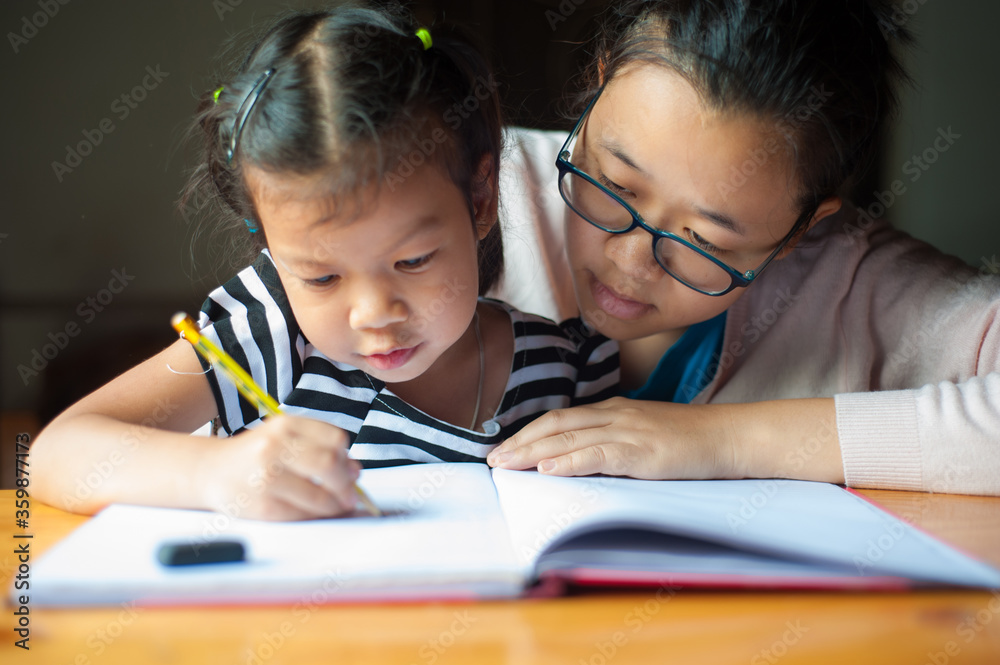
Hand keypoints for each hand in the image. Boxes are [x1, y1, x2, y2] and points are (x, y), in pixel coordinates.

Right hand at [200, 415, 361, 519]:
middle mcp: (274, 447)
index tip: (352, 470)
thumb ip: (318, 447)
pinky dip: (318, 516)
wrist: (210, 471)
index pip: (334, 440)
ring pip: (320, 495)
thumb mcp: (283, 437)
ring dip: (337, 505)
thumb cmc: (254, 455)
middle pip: (329, 465)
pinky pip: (303, 514)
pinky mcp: (263, 505)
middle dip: (347, 484)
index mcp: (284, 425)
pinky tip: (319, 513)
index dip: (348, 458)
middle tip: (352, 495)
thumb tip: (355, 470)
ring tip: (339, 506)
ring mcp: (266, 477)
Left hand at [487, 397, 742, 479]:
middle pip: (556, 425)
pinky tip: (549, 468)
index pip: (560, 418)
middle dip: (520, 443)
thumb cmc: (691, 441)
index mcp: (614, 411)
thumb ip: (614, 444)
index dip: (528, 433)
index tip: (503, 448)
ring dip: (533, 452)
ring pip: (570, 438)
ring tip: (505, 465)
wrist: (731, 436)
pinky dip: (570, 460)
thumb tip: (581, 460)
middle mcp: (615, 415)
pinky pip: (598, 454)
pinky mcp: (643, 451)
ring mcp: (628, 431)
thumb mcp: (645, 436)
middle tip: (491, 460)